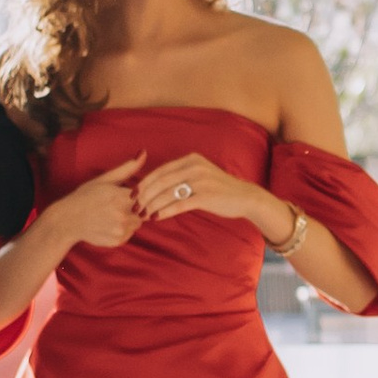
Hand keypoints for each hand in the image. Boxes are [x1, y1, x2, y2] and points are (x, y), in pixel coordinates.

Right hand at [52, 154, 147, 250]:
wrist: (68, 220)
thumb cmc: (85, 196)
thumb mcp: (105, 179)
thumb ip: (128, 168)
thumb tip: (144, 152)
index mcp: (121, 197)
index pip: (145, 195)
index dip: (136, 195)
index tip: (125, 195)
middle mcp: (123, 215)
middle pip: (143, 210)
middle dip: (134, 207)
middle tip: (115, 205)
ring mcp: (120, 230)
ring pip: (137, 223)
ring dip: (130, 219)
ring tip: (111, 214)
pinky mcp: (118, 241)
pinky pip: (129, 234)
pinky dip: (123, 230)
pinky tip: (109, 224)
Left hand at [130, 150, 264, 227]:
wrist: (245, 197)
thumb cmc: (219, 189)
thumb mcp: (201, 174)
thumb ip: (182, 175)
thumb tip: (157, 184)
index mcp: (191, 159)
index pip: (161, 170)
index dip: (145, 182)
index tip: (133, 194)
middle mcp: (194, 167)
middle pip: (161, 181)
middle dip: (145, 195)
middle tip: (134, 206)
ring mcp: (200, 180)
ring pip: (168, 193)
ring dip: (152, 205)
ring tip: (143, 215)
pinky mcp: (206, 196)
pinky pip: (179, 204)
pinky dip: (165, 211)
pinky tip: (156, 218)